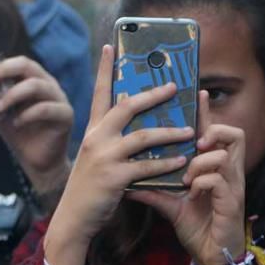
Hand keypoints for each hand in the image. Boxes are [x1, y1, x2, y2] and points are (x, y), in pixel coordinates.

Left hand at [0, 56, 73, 191]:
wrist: (36, 160)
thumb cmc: (19, 133)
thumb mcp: (0, 111)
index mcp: (34, 80)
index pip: (19, 63)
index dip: (0, 64)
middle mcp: (49, 85)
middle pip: (29, 66)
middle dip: (5, 70)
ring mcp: (59, 99)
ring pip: (37, 85)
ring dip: (13, 94)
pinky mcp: (66, 115)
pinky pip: (47, 108)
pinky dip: (28, 114)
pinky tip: (16, 123)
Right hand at [43, 46, 193, 264]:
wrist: (73, 219)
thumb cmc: (90, 188)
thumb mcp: (96, 157)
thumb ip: (112, 140)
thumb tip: (140, 124)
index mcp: (93, 130)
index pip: (99, 93)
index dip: (105, 69)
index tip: (111, 45)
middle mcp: (96, 138)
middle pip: (126, 106)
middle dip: (151, 94)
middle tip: (172, 86)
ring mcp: (104, 157)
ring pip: (143, 136)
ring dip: (170, 132)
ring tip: (191, 130)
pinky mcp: (114, 177)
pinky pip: (147, 166)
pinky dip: (167, 163)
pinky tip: (182, 161)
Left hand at [131, 92, 245, 264]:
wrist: (210, 255)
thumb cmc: (196, 225)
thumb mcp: (171, 203)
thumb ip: (154, 187)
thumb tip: (127, 178)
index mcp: (215, 167)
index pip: (214, 131)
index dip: (207, 112)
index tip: (197, 92)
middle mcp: (229, 171)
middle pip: (234, 134)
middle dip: (214, 130)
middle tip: (197, 141)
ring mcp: (233, 185)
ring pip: (224, 154)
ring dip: (202, 162)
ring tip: (187, 177)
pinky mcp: (232, 201)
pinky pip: (218, 179)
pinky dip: (201, 182)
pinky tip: (191, 194)